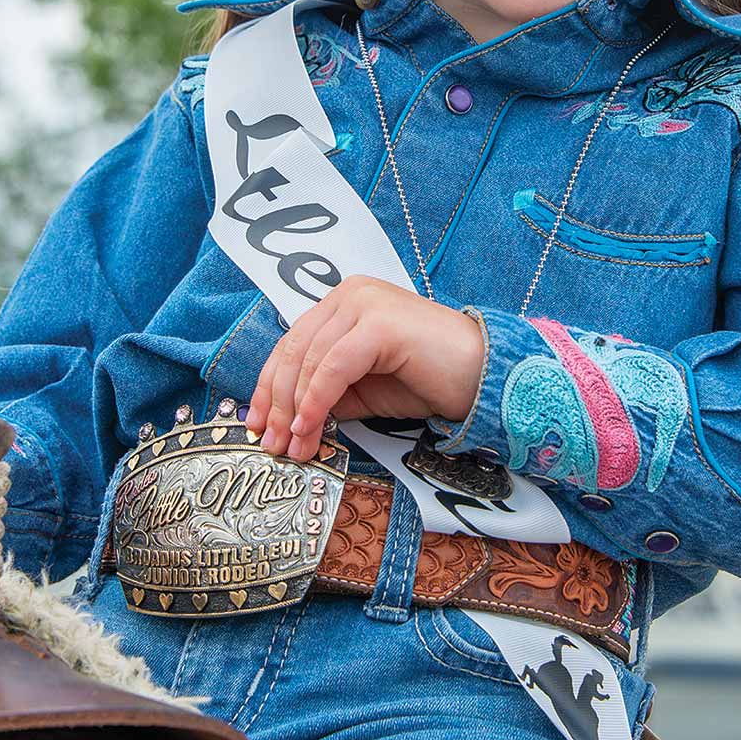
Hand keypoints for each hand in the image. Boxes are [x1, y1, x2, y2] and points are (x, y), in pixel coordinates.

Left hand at [245, 276, 483, 461]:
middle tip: (271, 443)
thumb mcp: (362, 389)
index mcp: (344, 302)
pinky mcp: (379, 323)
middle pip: (294, 350)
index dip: (268, 385)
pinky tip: (310, 428)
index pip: (291, 342)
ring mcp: (365, 303)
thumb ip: (325, 393)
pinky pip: (333, 367)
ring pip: (309, 360)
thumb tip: (286, 420)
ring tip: (294, 446)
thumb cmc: (427, 380)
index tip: (258, 423)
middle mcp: (350, 293)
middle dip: (277, 402)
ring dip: (295, 410)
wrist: (482, 377)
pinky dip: (316, 401)